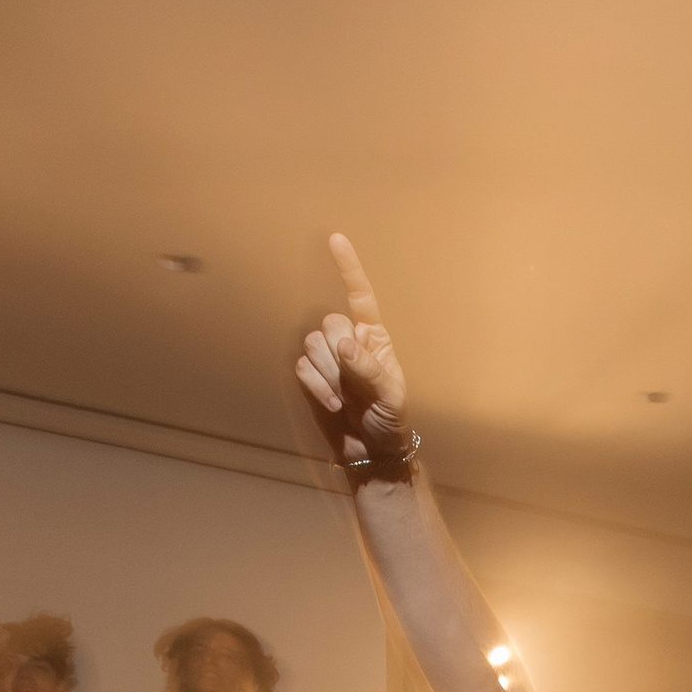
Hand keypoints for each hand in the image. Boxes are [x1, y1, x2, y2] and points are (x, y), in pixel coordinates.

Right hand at [295, 236, 413, 466]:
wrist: (371, 452)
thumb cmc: (389, 419)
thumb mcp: (389, 395)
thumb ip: (368, 368)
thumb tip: (345, 344)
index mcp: (374, 338)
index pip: (360, 296)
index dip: (348, 268)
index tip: (335, 239)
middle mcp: (349, 341)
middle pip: (328, 323)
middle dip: (338, 355)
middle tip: (354, 385)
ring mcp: (328, 359)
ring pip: (311, 344)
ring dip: (327, 375)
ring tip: (346, 399)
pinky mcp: (311, 376)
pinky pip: (301, 367)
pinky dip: (316, 387)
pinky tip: (332, 404)